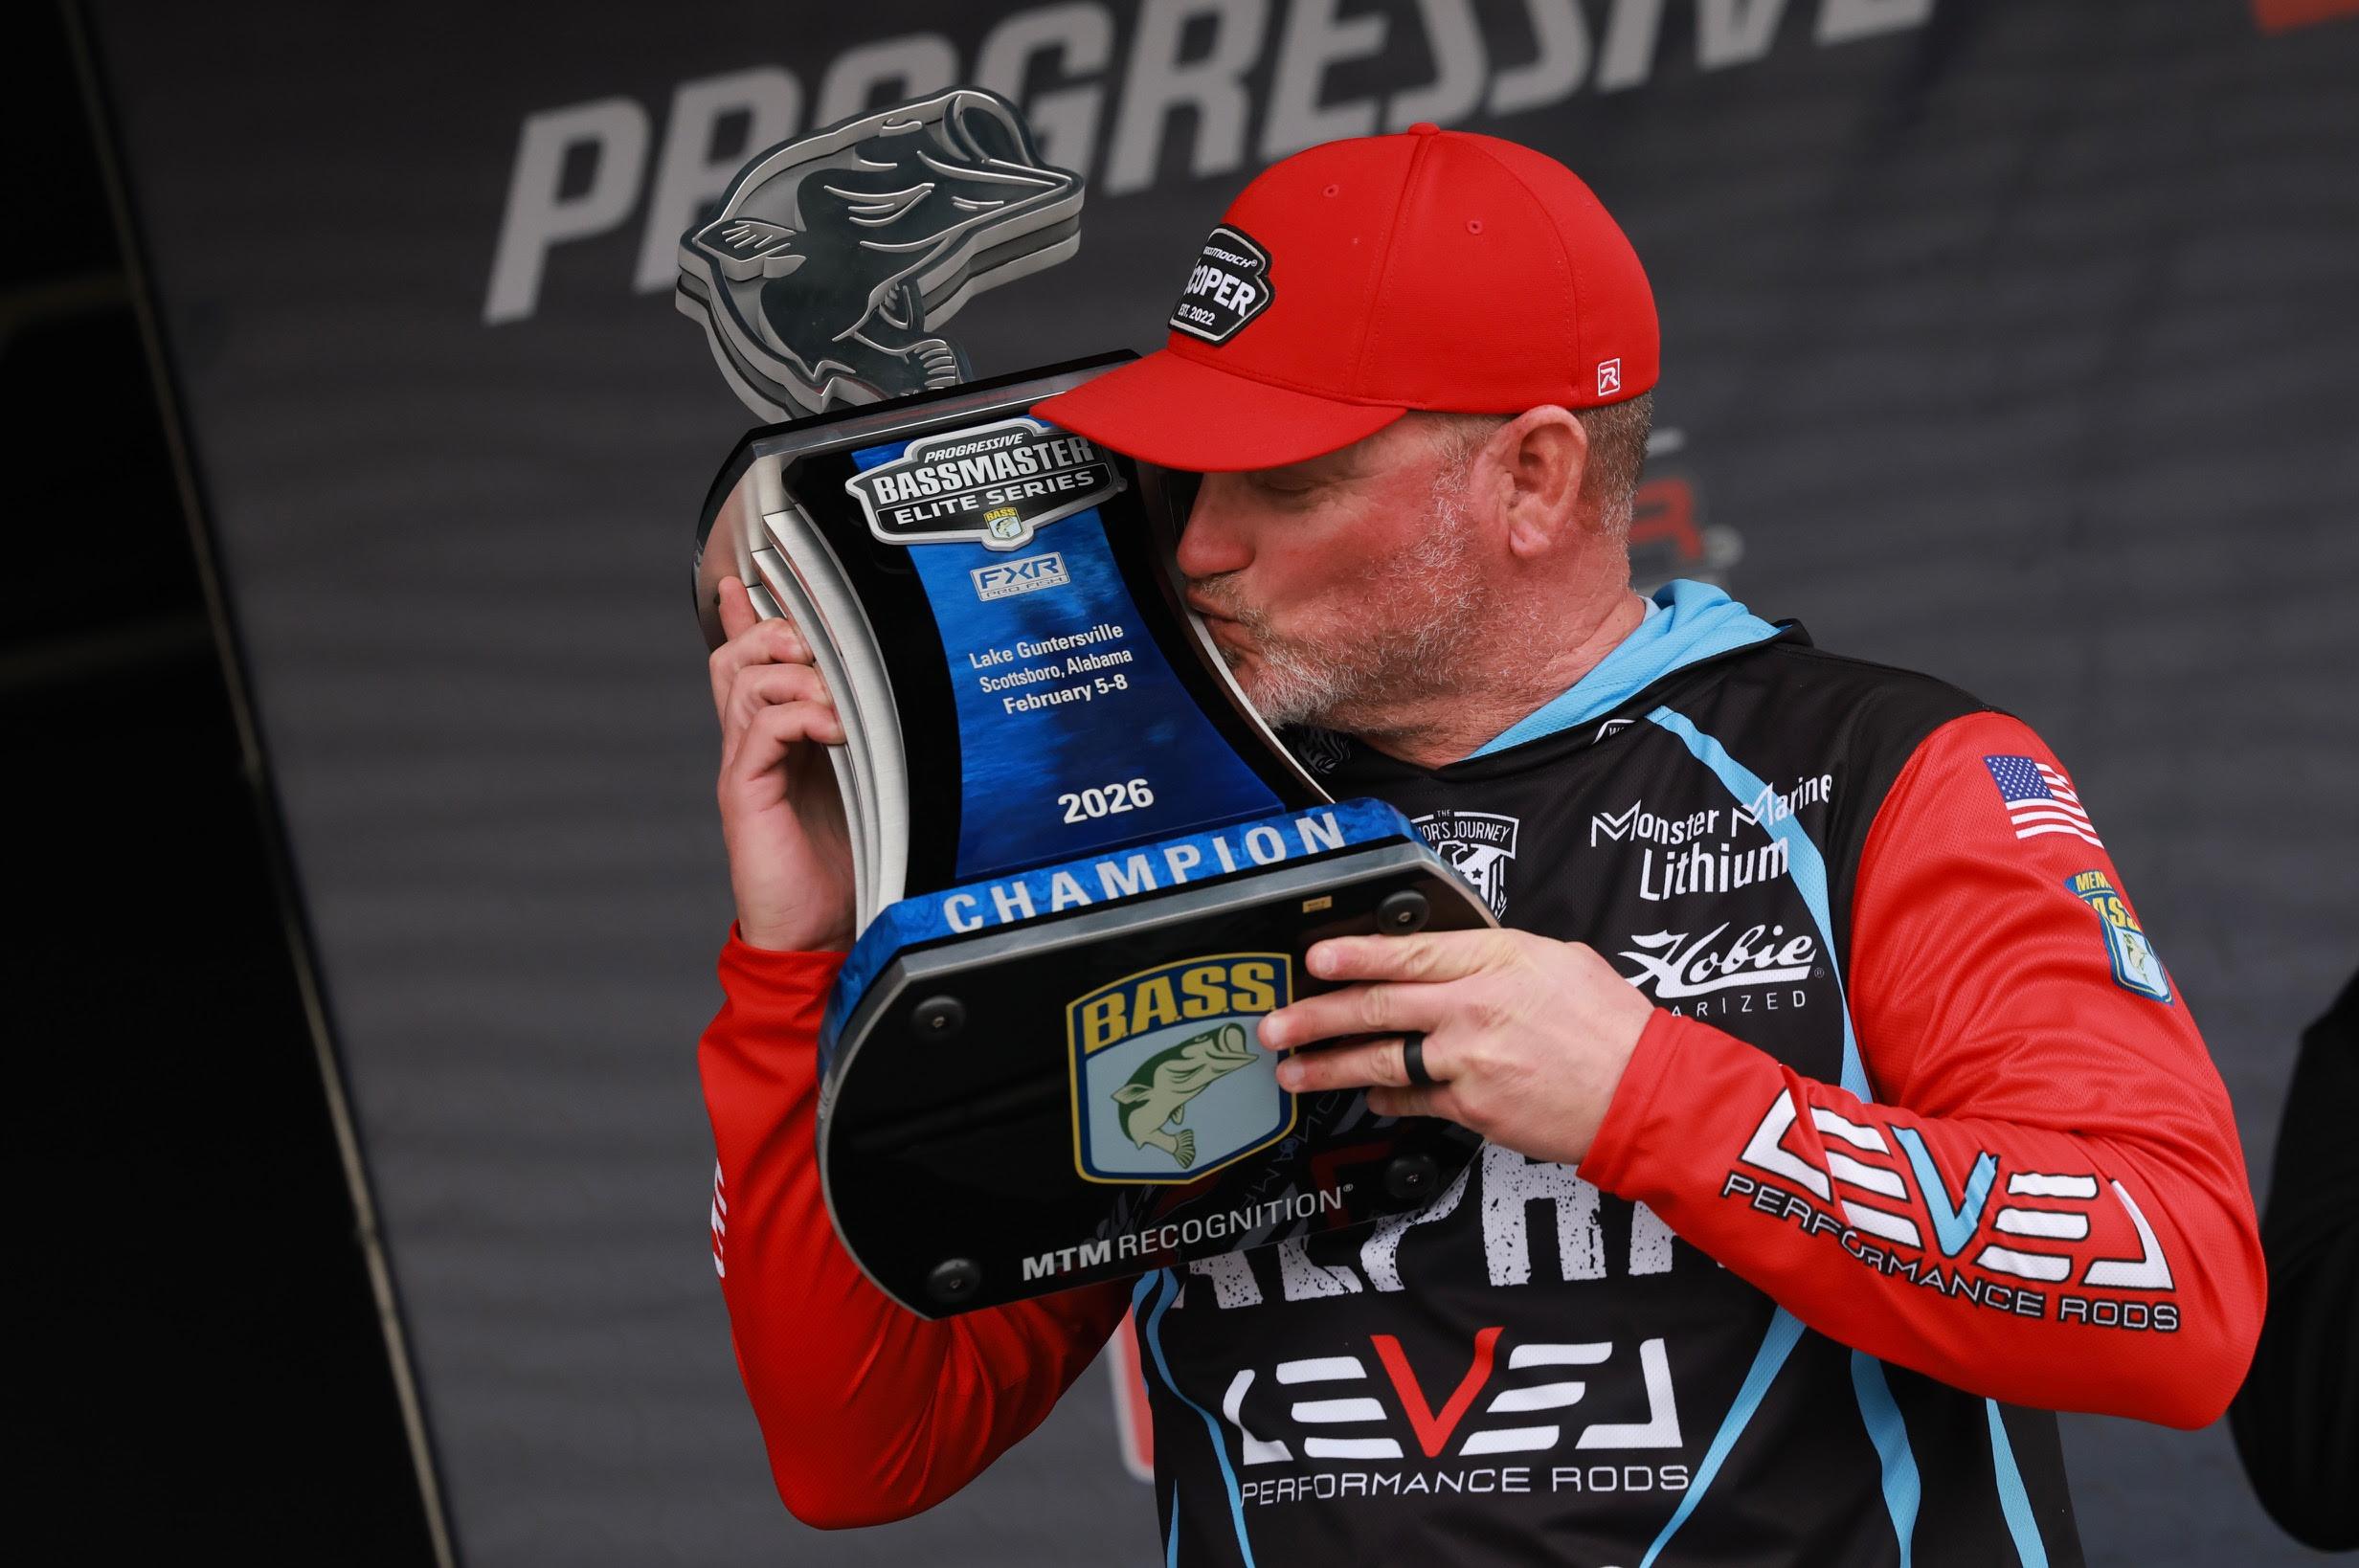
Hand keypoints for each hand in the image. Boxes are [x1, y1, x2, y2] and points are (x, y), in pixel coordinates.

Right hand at [709, 576, 855, 951]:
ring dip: (794, 672)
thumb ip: (871, 740)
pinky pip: (758, 729)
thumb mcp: (871, 784)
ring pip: (742, 682)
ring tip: (834, 695)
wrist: (819, 935)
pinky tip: (834, 729)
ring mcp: (747, 767)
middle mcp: (755, 747)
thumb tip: (902, 699)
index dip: (747, 617)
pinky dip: (799, 715)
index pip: (751, 662)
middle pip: (735, 658)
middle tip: (815, 642)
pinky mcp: (746, 794)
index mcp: (779, 740)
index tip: (748, 579)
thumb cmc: (848, 866)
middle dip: (775, 631)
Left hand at [1256, 929, 1656, 1167]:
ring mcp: (1468, 1062)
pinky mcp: (1472, 1109)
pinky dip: (1384, 1097)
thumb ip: (1495, 956)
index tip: (1313, 959)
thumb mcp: (1557, 959)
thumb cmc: (1610, 1024)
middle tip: (1274, 1025)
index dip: (1353, 956)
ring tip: (1291, 1072)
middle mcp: (1473, 1009)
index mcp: (1495, 960)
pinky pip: (1413, 1099)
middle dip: (1315, 1017)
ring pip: (1381, 1061)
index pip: (1407, 955)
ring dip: (1328, 1067)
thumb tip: (1449, 956)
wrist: (1644, 1093)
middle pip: (1376, 1008)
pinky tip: (1363, 1096)